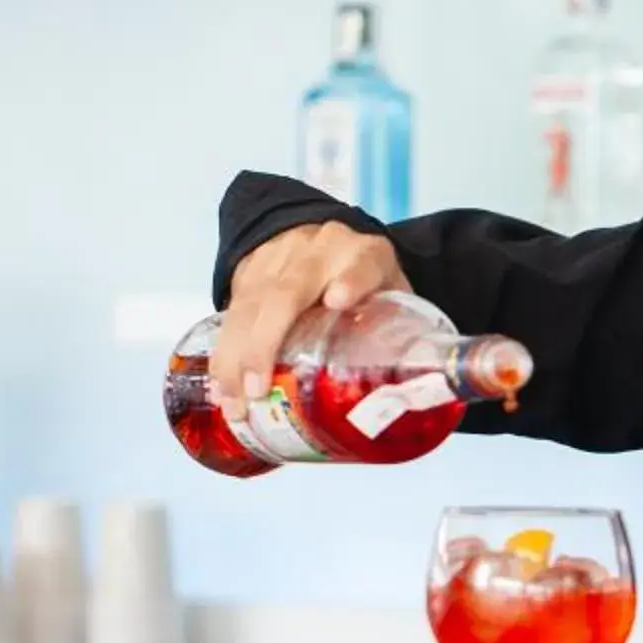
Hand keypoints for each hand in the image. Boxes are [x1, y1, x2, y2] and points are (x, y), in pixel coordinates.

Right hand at [212, 222, 409, 424]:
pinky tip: (221, 389)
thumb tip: (420, 400)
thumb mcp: (392, 298)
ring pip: (249, 305)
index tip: (337, 300)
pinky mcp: (248, 273)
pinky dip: (223, 355)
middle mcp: (318, 252)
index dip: (350, 280)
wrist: (321, 238)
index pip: (362, 264)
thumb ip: (403, 337)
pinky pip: (230, 314)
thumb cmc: (365, 283)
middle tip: (259, 390)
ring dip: (236, 358)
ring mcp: (277, 260)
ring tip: (235, 404)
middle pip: (288, 291)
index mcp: (365, 256)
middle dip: (267, 341)